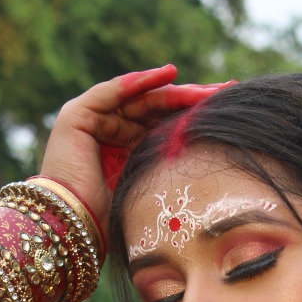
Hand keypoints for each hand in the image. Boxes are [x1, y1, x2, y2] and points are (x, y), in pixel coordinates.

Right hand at [40, 65, 232, 242]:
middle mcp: (109, 131)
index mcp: (126, 150)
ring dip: (172, 89)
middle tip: (226, 90)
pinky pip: (113, 92)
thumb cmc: (111, 220)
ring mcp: (92, 121)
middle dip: (190, 99)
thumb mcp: (151, 185)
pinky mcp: (76, 115)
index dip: (192, 117)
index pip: (163, 124)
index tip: (227, 110)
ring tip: (202, 89)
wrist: (74, 226)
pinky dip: (139, 82)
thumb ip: (168, 166)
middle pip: (154, 107)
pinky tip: (167, 74)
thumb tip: (210, 158)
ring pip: (139, 97)